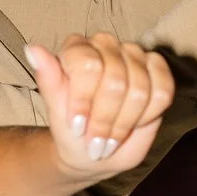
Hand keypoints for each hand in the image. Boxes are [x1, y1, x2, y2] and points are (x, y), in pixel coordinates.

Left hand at [27, 33, 174, 177]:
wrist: (93, 151)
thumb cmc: (71, 130)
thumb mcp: (55, 109)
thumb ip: (48, 79)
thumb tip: (33, 49)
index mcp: (76, 48)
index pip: (88, 65)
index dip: (84, 101)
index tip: (77, 126)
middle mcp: (106, 44)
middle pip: (116, 81)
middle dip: (105, 120)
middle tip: (95, 141)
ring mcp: (134, 54)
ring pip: (141, 89)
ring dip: (124, 123)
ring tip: (110, 138)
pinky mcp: (157, 70)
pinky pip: (163, 92)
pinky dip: (149, 115)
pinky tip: (134, 123)